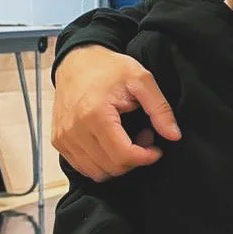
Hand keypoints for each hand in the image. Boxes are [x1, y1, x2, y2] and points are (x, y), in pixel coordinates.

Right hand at [52, 46, 180, 180]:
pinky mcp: (59, 142)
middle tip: (143, 137)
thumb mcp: (141, 79)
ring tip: (126, 139)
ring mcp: (64, 138)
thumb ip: (160, 108)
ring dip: (117, 163)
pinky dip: (100, 162)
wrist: (76, 60)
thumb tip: (174, 136)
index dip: (146, 157)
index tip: (156, 148)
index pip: (123, 156)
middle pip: (111, 167)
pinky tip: (110, 142)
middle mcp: (75, 130)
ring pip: (97, 173)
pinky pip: (82, 167)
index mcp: (95, 115)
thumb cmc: (108, 68)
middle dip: (134, 158)